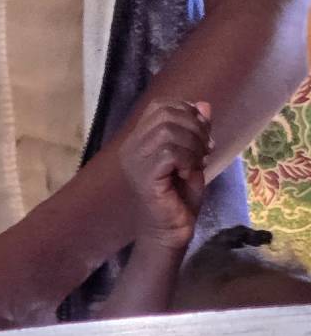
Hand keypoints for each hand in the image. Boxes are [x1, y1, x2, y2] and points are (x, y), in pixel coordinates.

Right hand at [118, 100, 212, 249]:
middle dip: (194, 128)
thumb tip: (203, 105)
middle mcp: (131, 147)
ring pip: (168, 132)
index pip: (160, 106)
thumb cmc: (180, 196)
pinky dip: (188, 160)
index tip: (202, 134)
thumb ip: (196, 131)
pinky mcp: (145, 176)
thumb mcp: (194, 156)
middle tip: (203, 150)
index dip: (186, 112)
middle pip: (166, 115)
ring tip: (196, 163)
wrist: (171, 230)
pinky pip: (170, 153)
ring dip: (192, 145)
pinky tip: (188, 174)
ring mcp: (135, 162)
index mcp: (139, 140)